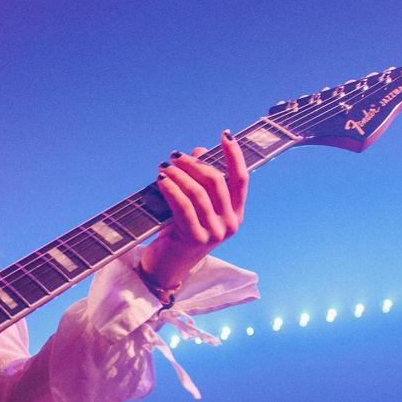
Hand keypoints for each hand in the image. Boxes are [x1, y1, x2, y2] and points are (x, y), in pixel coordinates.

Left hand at [139, 137, 248, 294]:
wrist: (165, 267)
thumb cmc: (179, 233)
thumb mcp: (193, 204)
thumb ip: (199, 179)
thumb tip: (199, 150)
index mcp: (235, 214)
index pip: (240, 179)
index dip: (234, 155)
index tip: (225, 134)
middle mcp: (230, 224)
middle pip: (216, 181)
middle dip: (194, 164)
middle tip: (174, 156)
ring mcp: (215, 232)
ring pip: (198, 192)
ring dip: (179, 175)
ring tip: (164, 168)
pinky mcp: (196, 238)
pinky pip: (183, 205)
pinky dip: (171, 189)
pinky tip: (161, 180)